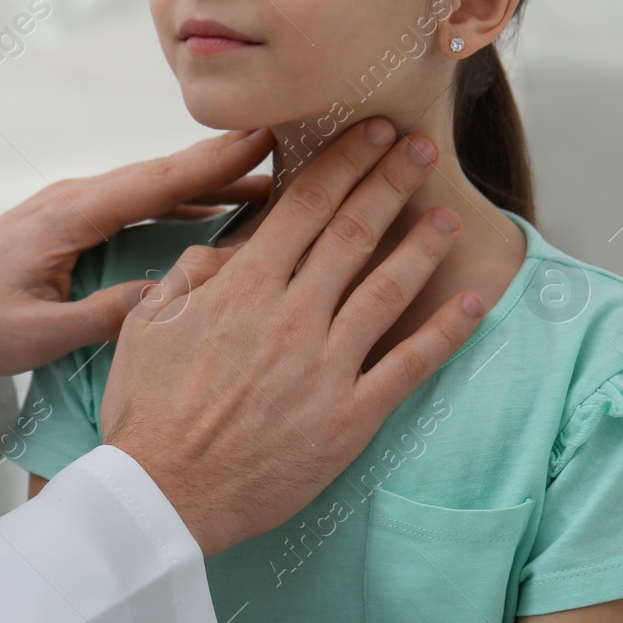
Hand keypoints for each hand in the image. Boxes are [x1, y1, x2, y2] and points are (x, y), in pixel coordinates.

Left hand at [0, 128, 273, 374]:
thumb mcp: (38, 333)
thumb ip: (104, 314)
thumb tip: (172, 296)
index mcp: (70, 216)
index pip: (154, 183)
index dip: (211, 162)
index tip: (262, 137)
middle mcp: (76, 198)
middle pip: (161, 176)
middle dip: (224, 162)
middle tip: (285, 149)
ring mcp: (74, 205)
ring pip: (152, 187)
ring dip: (206, 183)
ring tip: (268, 181)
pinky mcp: (73, 219)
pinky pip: (136, 203)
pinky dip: (177, 202)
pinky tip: (213, 211)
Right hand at [98, 117, 484, 557]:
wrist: (165, 490)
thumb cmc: (150, 409)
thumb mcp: (149, 323)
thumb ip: (192, 276)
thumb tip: (227, 246)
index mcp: (241, 288)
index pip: (304, 206)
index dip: (343, 163)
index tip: (371, 132)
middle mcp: (290, 316)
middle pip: (353, 232)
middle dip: (391, 181)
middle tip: (423, 147)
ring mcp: (324, 366)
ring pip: (388, 289)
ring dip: (423, 245)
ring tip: (450, 215)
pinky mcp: (350, 417)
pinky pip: (409, 365)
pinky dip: (447, 331)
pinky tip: (473, 303)